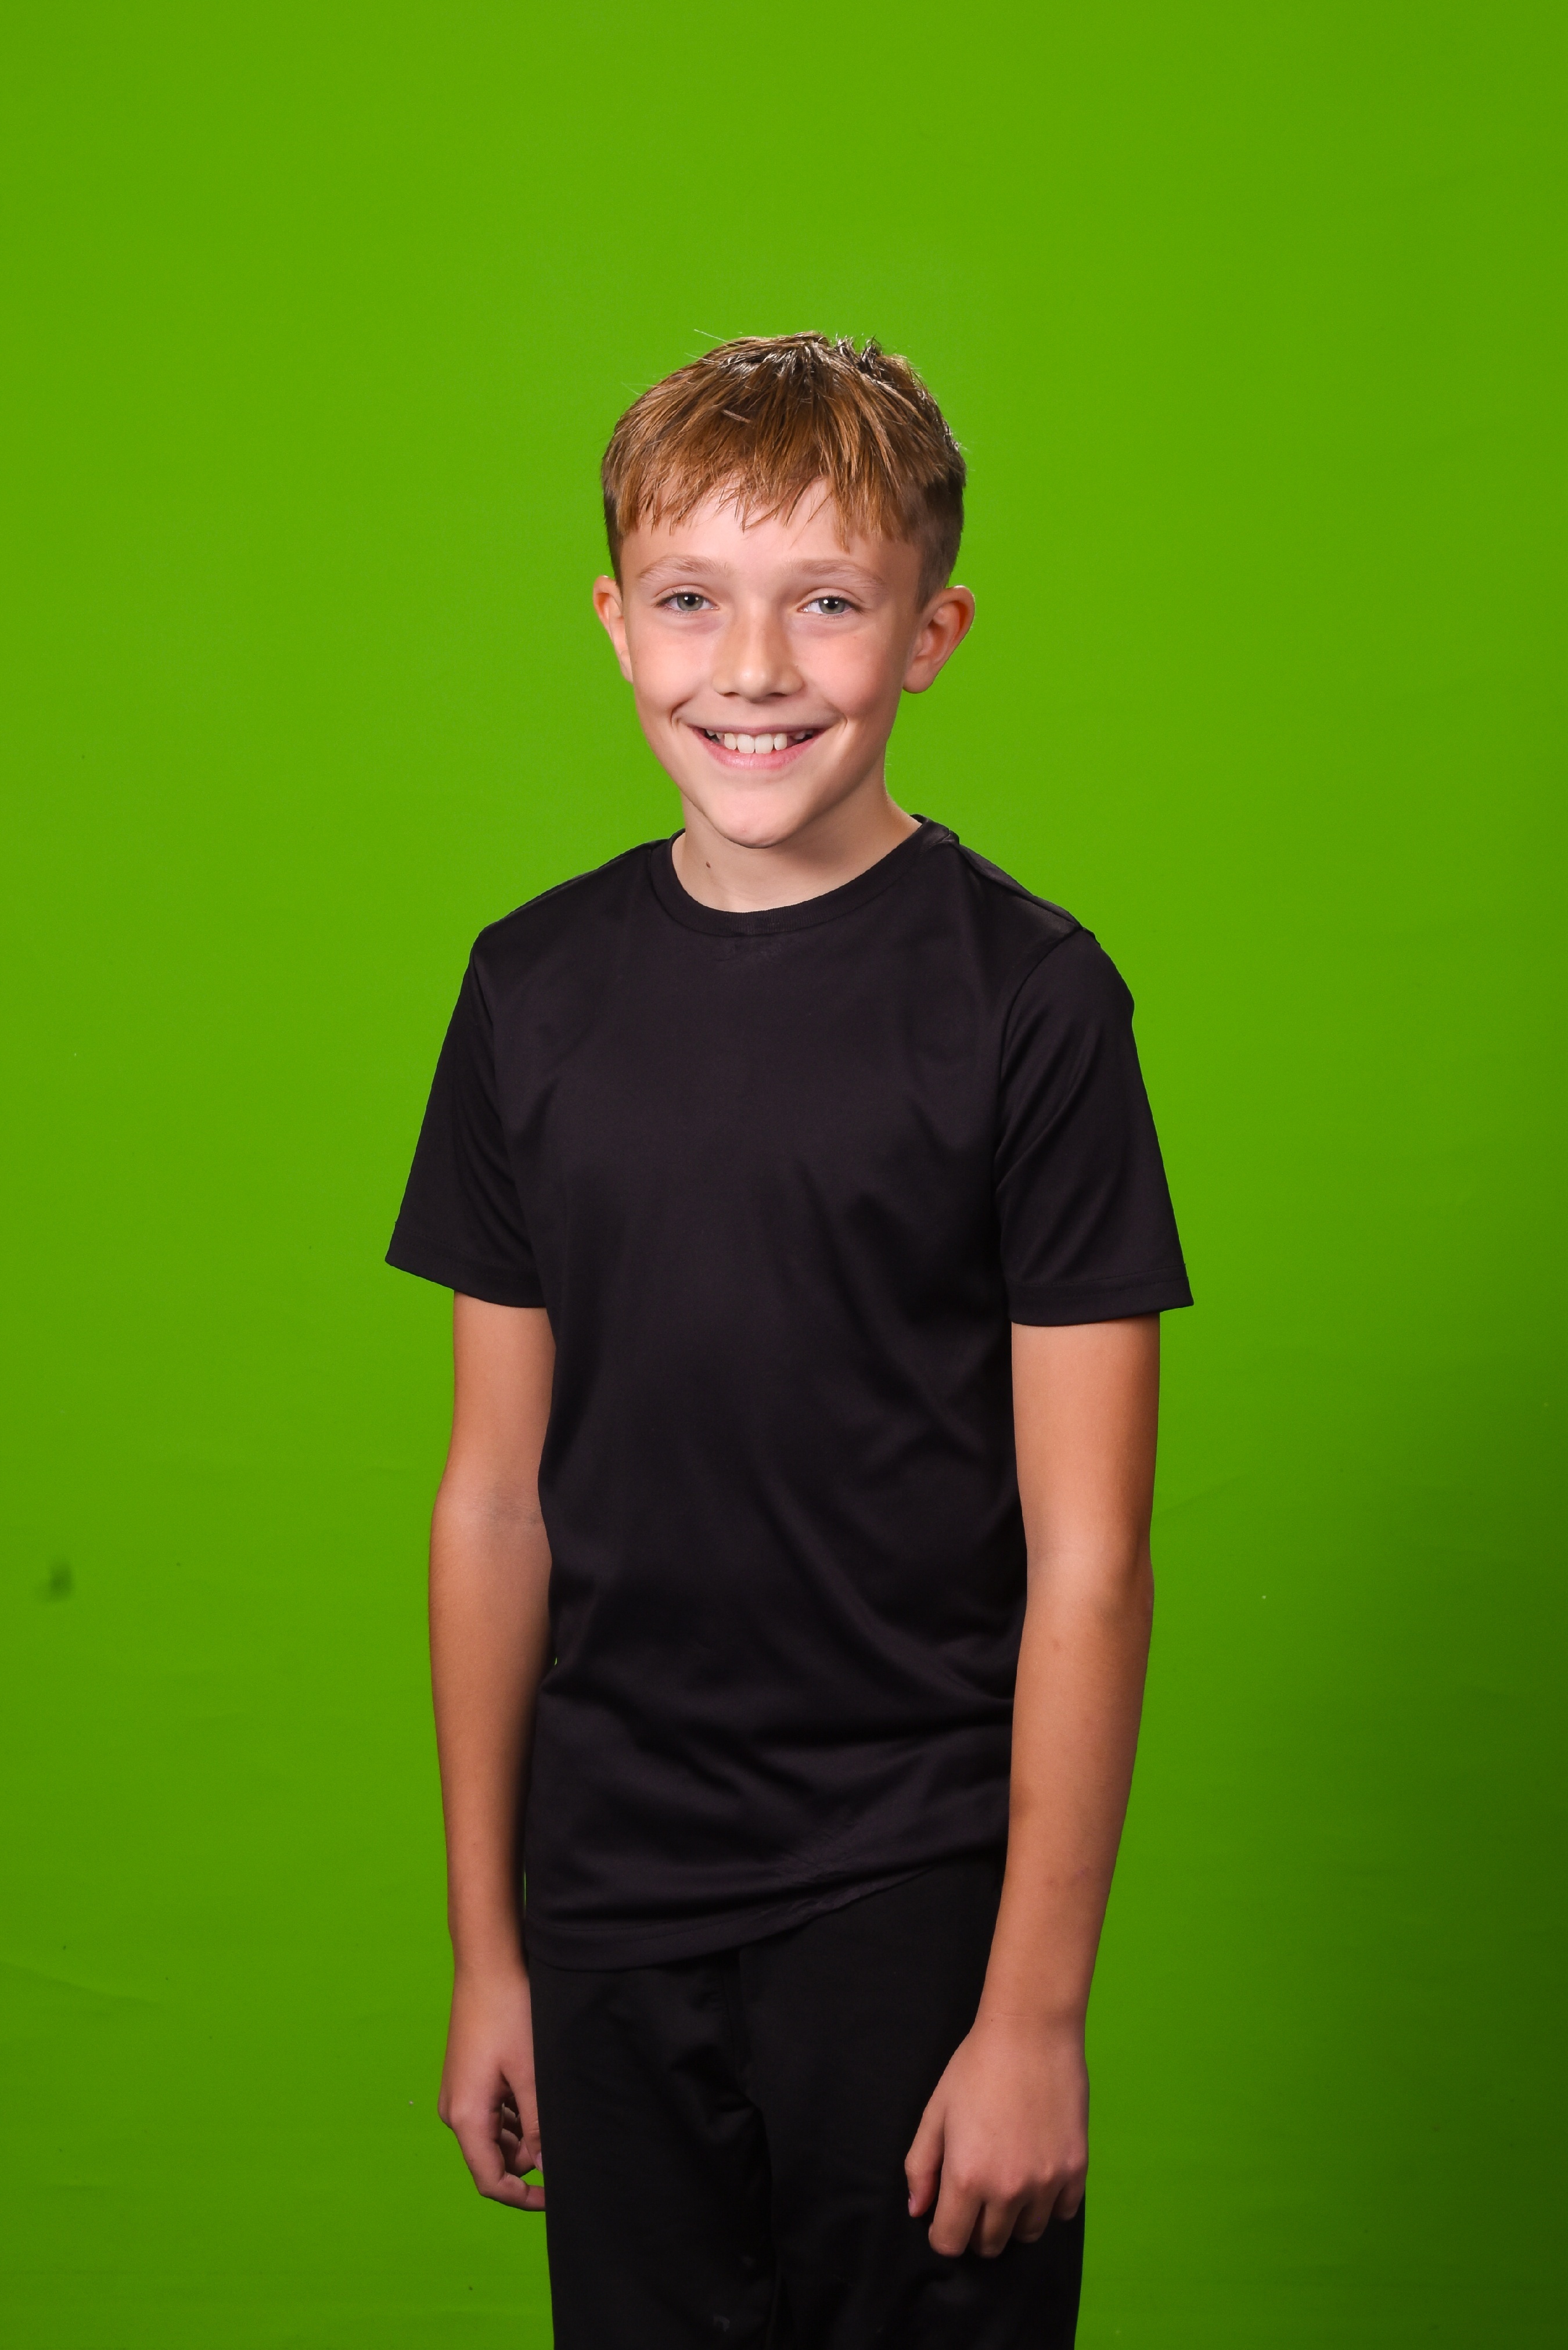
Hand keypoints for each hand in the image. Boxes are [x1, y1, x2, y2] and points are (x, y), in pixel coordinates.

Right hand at [437, 1960, 544, 2210]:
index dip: (523, 2197)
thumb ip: (538, 2127)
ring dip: (524, 2132)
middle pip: (494, 2158)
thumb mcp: (531, 2075)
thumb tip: (545, 2169)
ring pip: (496, 2134)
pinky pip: (492, 2112)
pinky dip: (516, 2112)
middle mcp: (455, 2111)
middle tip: (562, 2135)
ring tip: (552, 2104)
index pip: (491, 2180)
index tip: (555, 2198)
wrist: (487, 1965)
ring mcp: (459, 2093)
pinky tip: (538, 2090)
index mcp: (465, 2117)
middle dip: (527, 2157)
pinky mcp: (468, 2078)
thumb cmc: (508, 2014)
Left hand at [904, 2015, 1086, 2257]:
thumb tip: (918, 2211)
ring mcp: (1047, 2183)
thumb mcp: (936, 2112)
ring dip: (1013, 2219)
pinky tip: (1037, 2173)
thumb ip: (921, 2167)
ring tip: (1007, 2181)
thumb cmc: (976, 2067)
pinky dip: (1048, 2203)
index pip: (950, 2243)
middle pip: (989, 2244)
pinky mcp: (1077, 2171)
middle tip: (976, 2195)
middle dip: (976, 2228)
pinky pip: (1062, 2212)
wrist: (1032, 2033)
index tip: (945, 2214)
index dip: (942, 2233)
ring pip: (1027, 2233)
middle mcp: (1008, 2190)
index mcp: (967, 2177)